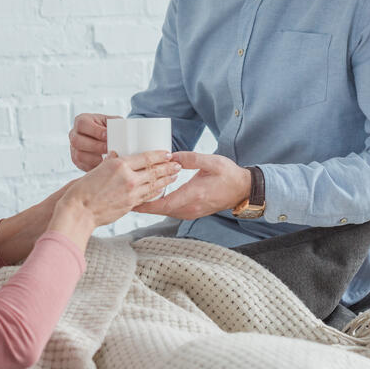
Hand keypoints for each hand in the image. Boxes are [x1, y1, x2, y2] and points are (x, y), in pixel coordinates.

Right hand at [55, 150, 179, 228]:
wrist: (79, 212)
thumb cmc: (82, 190)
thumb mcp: (96, 169)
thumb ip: (109, 163)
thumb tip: (116, 156)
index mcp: (119, 165)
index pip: (145, 157)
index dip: (159, 155)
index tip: (168, 153)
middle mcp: (128, 178)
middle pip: (154, 170)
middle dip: (168, 167)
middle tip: (177, 164)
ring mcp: (131, 193)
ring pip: (154, 184)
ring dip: (166, 179)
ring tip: (175, 175)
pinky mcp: (130, 205)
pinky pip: (148, 196)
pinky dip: (156, 192)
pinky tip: (162, 189)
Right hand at [68, 112, 121, 171]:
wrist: (105, 137)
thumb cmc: (108, 128)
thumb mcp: (112, 122)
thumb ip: (116, 125)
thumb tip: (122, 131)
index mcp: (82, 121)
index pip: (82, 124)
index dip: (94, 130)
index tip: (107, 136)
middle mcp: (74, 134)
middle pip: (77, 141)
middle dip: (95, 146)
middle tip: (108, 149)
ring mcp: (74, 148)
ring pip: (79, 155)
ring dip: (94, 158)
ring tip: (107, 158)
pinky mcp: (76, 160)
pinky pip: (82, 165)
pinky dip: (94, 166)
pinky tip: (104, 164)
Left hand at [133, 151, 251, 219]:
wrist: (243, 190)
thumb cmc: (229, 175)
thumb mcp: (211, 162)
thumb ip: (190, 158)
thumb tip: (172, 156)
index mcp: (193, 196)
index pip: (163, 204)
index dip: (145, 204)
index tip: (131, 200)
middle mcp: (190, 208)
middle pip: (160, 210)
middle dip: (143, 204)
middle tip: (127, 195)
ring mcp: (191, 212)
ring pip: (165, 211)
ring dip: (152, 204)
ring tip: (136, 194)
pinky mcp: (192, 212)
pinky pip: (172, 210)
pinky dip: (161, 205)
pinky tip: (154, 196)